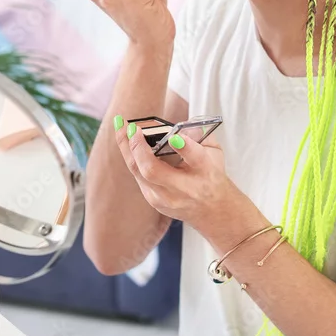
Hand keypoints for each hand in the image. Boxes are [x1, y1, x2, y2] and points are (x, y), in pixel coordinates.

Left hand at [111, 114, 240, 228]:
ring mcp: (166, 198)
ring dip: (126, 148)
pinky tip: (124, 139)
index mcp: (205, 172)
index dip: (185, 147)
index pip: (195, 159)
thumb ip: (200, 135)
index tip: (174, 136)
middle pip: (153, 170)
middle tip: (133, 128)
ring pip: (139, 173)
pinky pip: (137, 174)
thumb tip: (179, 124)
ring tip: (120, 126)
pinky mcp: (154, 201)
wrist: (213, 211)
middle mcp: (184, 188)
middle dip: (139, 147)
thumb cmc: (212, 176)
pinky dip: (130, 155)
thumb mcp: (215, 153)